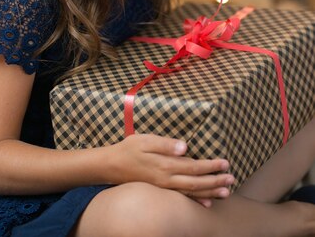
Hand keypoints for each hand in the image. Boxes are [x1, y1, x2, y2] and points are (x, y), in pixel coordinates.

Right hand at [107, 134, 233, 205]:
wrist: (111, 166)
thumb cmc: (129, 149)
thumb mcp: (145, 140)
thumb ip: (165, 144)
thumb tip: (185, 146)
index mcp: (165, 165)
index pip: (193, 166)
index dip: (210, 165)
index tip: (225, 163)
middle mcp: (167, 180)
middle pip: (196, 182)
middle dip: (216, 180)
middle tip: (232, 178)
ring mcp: (164, 188)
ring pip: (192, 192)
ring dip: (210, 191)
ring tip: (226, 192)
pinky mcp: (161, 190)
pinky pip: (182, 197)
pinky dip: (196, 200)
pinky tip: (207, 202)